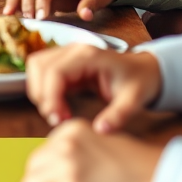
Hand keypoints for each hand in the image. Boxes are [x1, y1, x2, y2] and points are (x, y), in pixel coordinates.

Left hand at [20, 119, 162, 181]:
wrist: (158, 180)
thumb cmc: (136, 167)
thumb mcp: (100, 144)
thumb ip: (76, 151)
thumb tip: (55, 176)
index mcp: (72, 130)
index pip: (42, 152)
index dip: (41, 173)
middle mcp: (66, 145)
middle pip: (33, 168)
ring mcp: (68, 167)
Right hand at [26, 45, 161, 129]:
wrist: (144, 71)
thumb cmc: (140, 82)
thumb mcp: (134, 100)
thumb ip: (118, 115)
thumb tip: (100, 130)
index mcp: (89, 56)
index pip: (54, 71)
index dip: (49, 96)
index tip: (57, 118)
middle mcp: (74, 50)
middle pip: (38, 65)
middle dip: (41, 94)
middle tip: (56, 118)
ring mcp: (69, 55)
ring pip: (36, 66)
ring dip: (39, 91)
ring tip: (57, 113)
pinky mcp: (67, 64)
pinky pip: (44, 74)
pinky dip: (45, 91)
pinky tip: (60, 109)